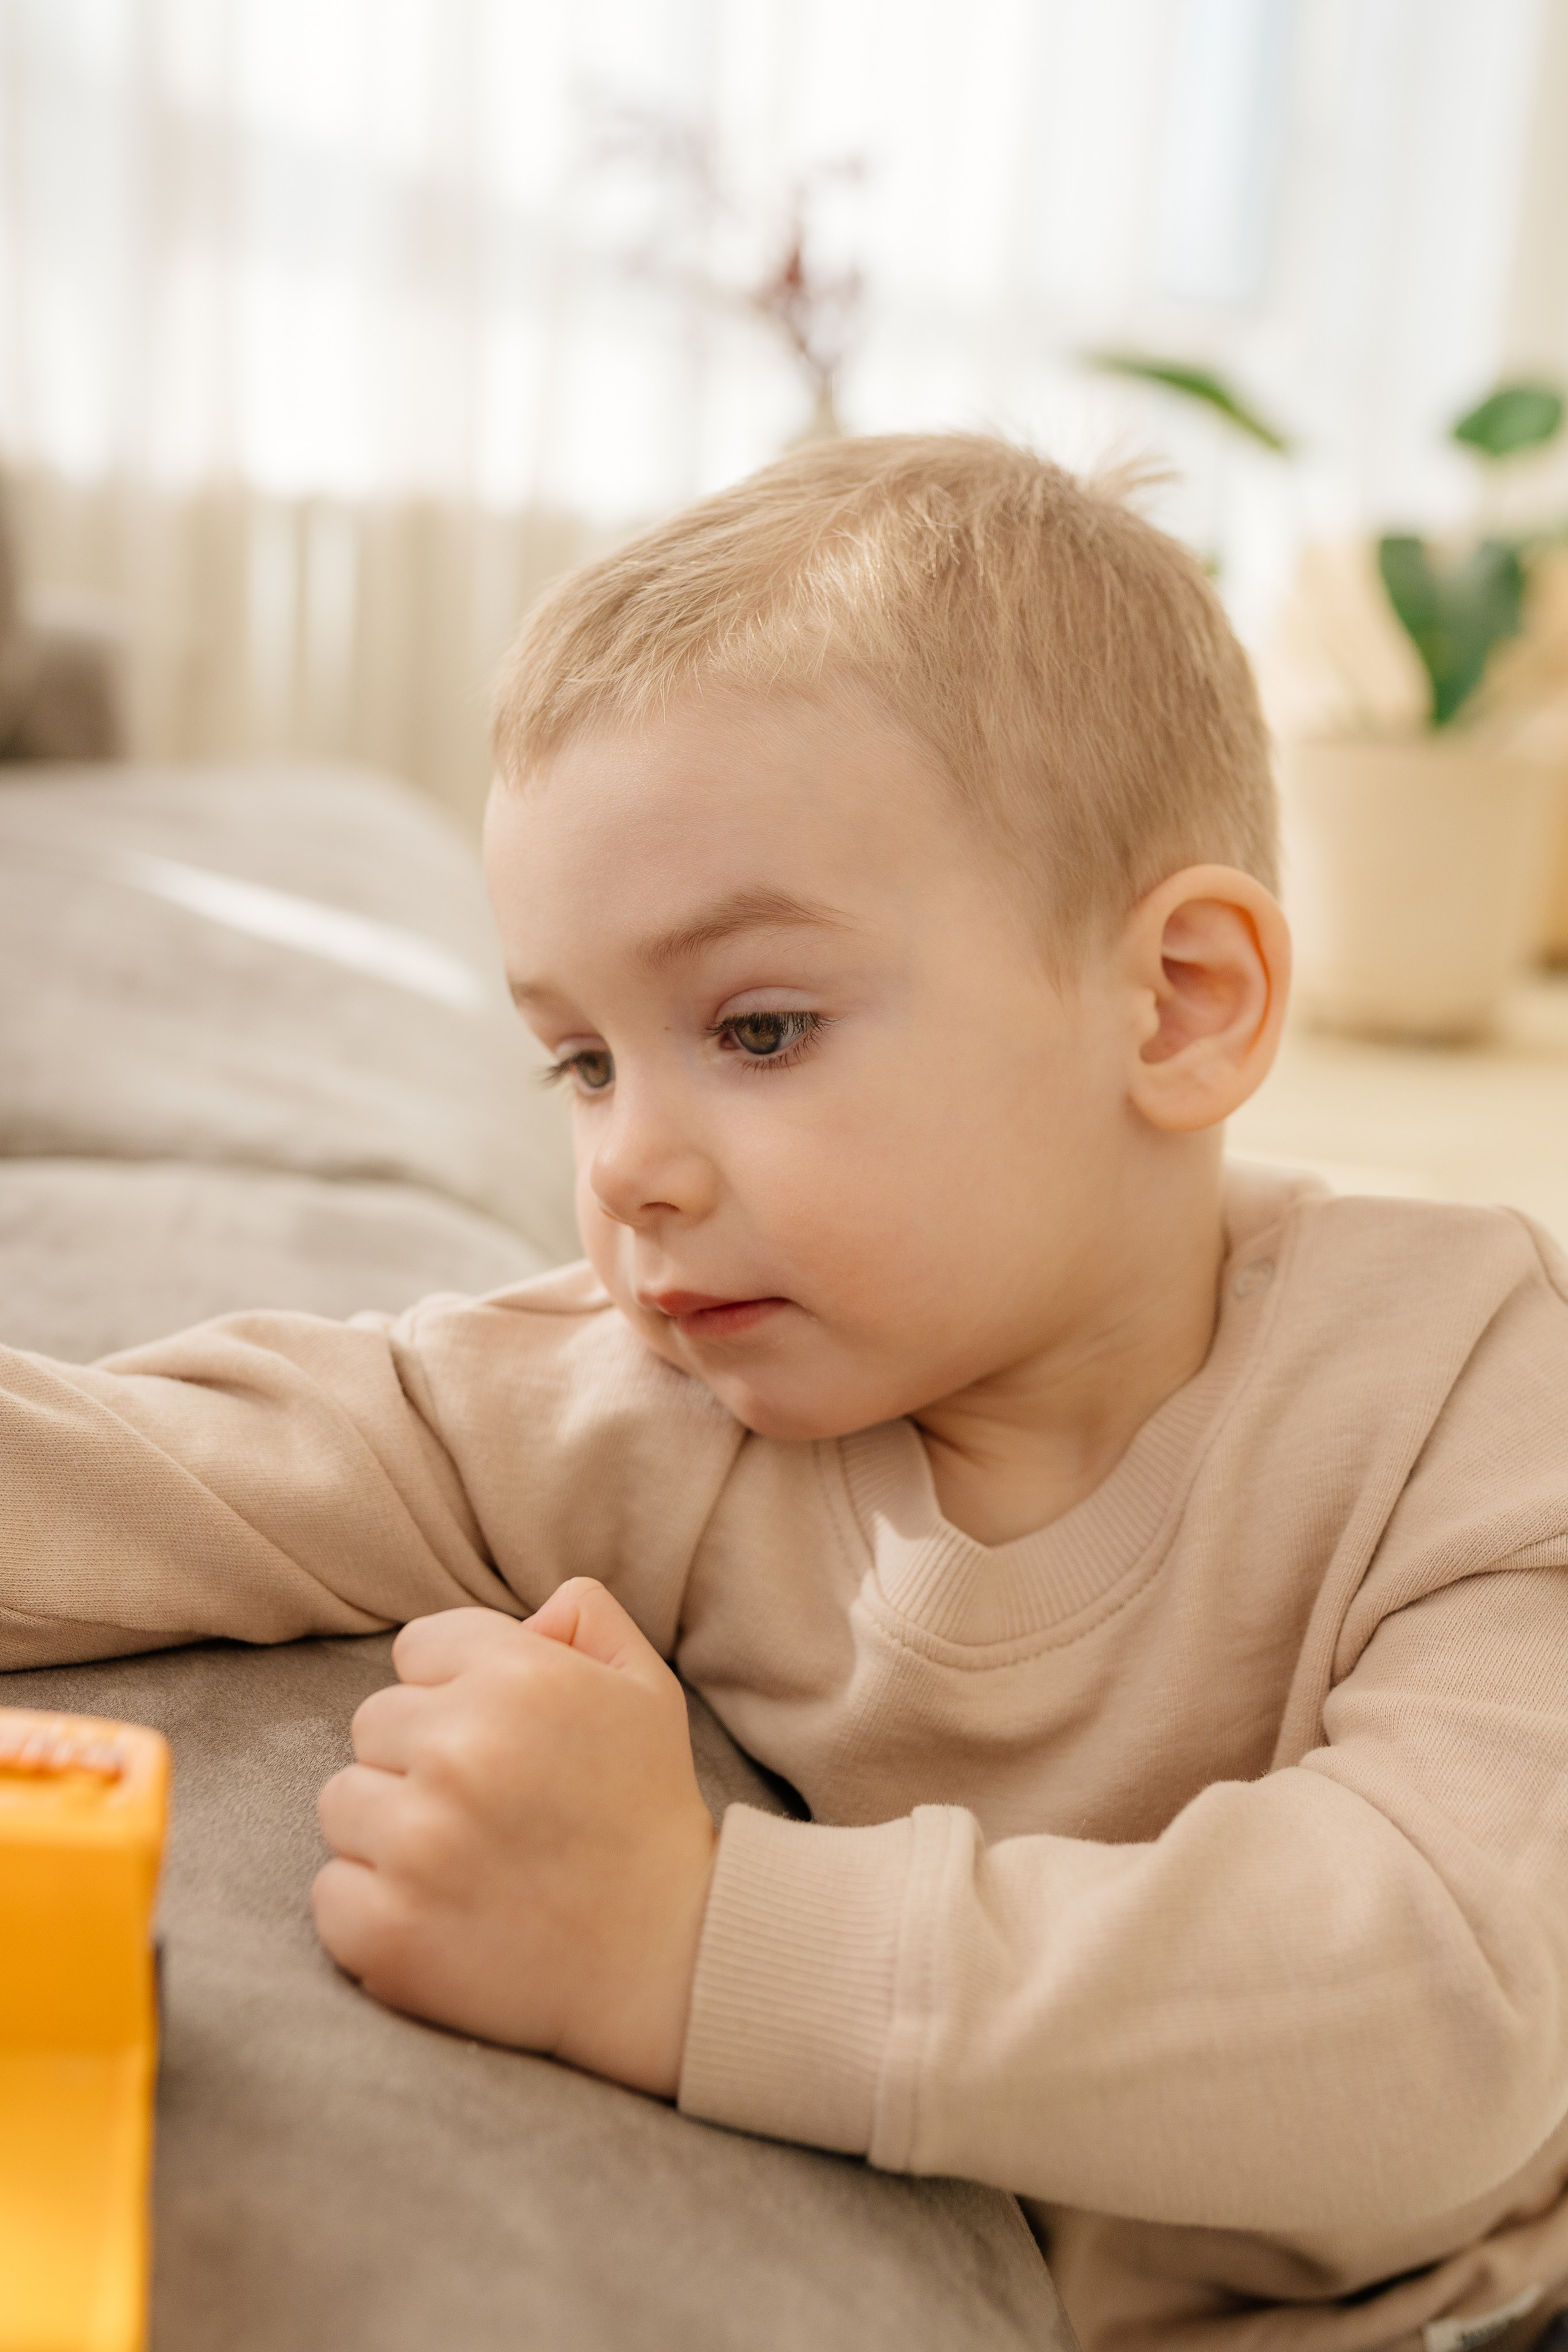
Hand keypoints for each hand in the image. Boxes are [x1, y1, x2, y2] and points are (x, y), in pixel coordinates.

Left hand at [312, 1582, 716, 2096]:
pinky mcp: (386, 1930)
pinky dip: (374, 1906)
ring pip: (342, 1801)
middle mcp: (462, 1749)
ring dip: (390, 1828)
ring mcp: (419, 1844)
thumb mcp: (644, 1689)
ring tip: (466, 1862)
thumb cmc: (646, 1815)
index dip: (455, 1691)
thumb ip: (585, 1617)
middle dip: (420, 1758)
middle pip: (373, 1722)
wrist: (669, 1961)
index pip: (417, 1647)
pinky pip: (331, 1889)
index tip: (501, 1740)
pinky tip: (442, 1915)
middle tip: (490, 1809)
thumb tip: (525, 1615)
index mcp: (519, 1676)